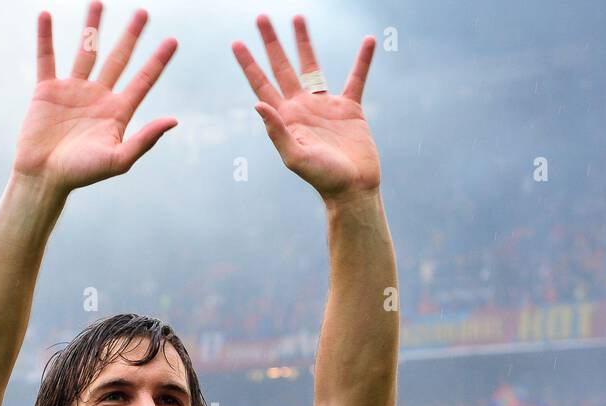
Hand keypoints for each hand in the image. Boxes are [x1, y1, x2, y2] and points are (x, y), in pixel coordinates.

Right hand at [14, 3, 177, 192]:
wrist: (44, 178)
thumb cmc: (82, 174)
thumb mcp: (118, 160)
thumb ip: (145, 140)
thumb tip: (173, 120)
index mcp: (118, 112)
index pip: (143, 80)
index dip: (158, 61)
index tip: (173, 41)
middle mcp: (98, 96)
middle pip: (119, 58)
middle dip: (131, 36)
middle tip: (144, 12)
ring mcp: (72, 90)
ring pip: (85, 50)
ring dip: (92, 25)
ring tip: (99, 0)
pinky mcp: (47, 90)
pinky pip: (47, 58)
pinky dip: (46, 37)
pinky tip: (46, 15)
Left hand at [232, 15, 380, 199]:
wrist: (352, 188)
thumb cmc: (322, 179)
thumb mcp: (294, 156)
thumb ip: (276, 131)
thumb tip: (257, 103)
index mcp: (286, 117)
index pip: (262, 84)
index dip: (249, 64)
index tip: (236, 43)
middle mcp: (302, 107)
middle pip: (282, 67)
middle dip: (271, 42)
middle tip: (261, 17)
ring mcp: (325, 106)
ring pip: (313, 65)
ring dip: (304, 42)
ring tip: (298, 17)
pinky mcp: (350, 108)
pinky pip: (356, 78)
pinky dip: (363, 60)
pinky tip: (369, 42)